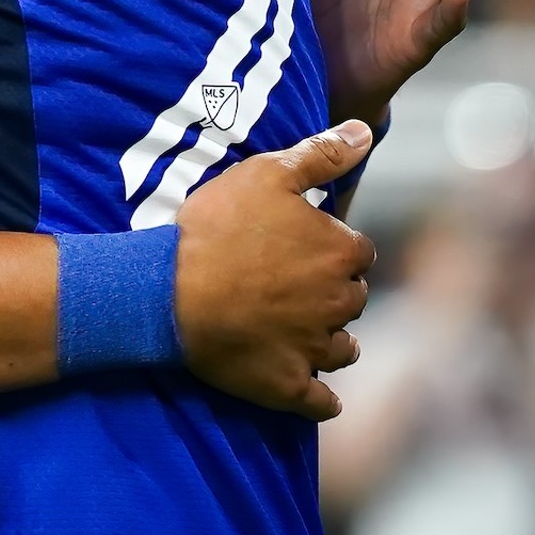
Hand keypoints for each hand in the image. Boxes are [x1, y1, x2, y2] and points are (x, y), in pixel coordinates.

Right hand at [175, 123, 374, 421]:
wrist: (169, 290)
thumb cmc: (216, 226)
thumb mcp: (266, 172)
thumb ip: (321, 154)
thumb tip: (365, 132)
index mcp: (339, 252)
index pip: (358, 249)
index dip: (332, 244)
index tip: (305, 243)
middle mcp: (338, 303)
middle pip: (351, 297)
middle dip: (331, 290)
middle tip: (292, 281)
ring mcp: (314, 349)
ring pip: (342, 348)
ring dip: (329, 339)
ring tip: (300, 328)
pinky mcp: (288, 386)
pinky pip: (320, 401)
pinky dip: (318, 396)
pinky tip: (308, 387)